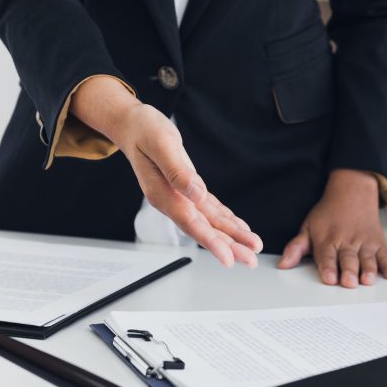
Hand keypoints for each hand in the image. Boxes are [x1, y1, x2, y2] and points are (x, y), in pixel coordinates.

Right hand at [70, 77, 261, 267]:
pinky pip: (210, 209)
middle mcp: (172, 201)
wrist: (133, 125)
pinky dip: (225, 219)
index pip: (191, 223)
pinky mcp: (188, 189)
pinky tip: (239, 228)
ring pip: (210, 222)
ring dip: (231, 236)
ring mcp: (180, 197)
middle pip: (204, 229)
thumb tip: (197, 194)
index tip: (228, 258)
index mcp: (163, 195)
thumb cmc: (144, 131)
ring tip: (253, 247)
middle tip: (251, 261)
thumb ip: (177, 171)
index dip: (210, 242)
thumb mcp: (161, 144)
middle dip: (229, 246)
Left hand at [277, 169, 386, 287]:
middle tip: (349, 282)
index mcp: (328, 240)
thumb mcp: (308, 227)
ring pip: (367, 258)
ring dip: (368, 270)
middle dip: (349, 271)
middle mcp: (347, 242)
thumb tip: (283, 264)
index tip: (329, 279)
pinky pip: (385, 255)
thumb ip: (296, 247)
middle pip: (348, 259)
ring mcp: (364, 243)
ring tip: (368, 280)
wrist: (352, 192)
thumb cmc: (328, 214)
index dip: (328, 268)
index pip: (327, 256)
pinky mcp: (378, 243)